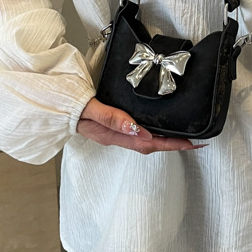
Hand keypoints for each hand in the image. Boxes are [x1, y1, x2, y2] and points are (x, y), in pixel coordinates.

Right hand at [78, 97, 206, 153]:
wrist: (55, 106)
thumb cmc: (69, 107)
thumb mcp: (89, 110)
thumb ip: (110, 117)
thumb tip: (136, 128)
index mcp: (112, 135)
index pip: (147, 143)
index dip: (170, 144)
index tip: (189, 143)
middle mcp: (116, 136)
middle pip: (150, 145)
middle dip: (174, 145)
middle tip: (196, 142)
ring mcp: (115, 133)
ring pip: (145, 140)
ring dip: (166, 141)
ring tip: (184, 138)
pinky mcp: (114, 126)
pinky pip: (138, 133)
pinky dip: (153, 133)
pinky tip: (159, 129)